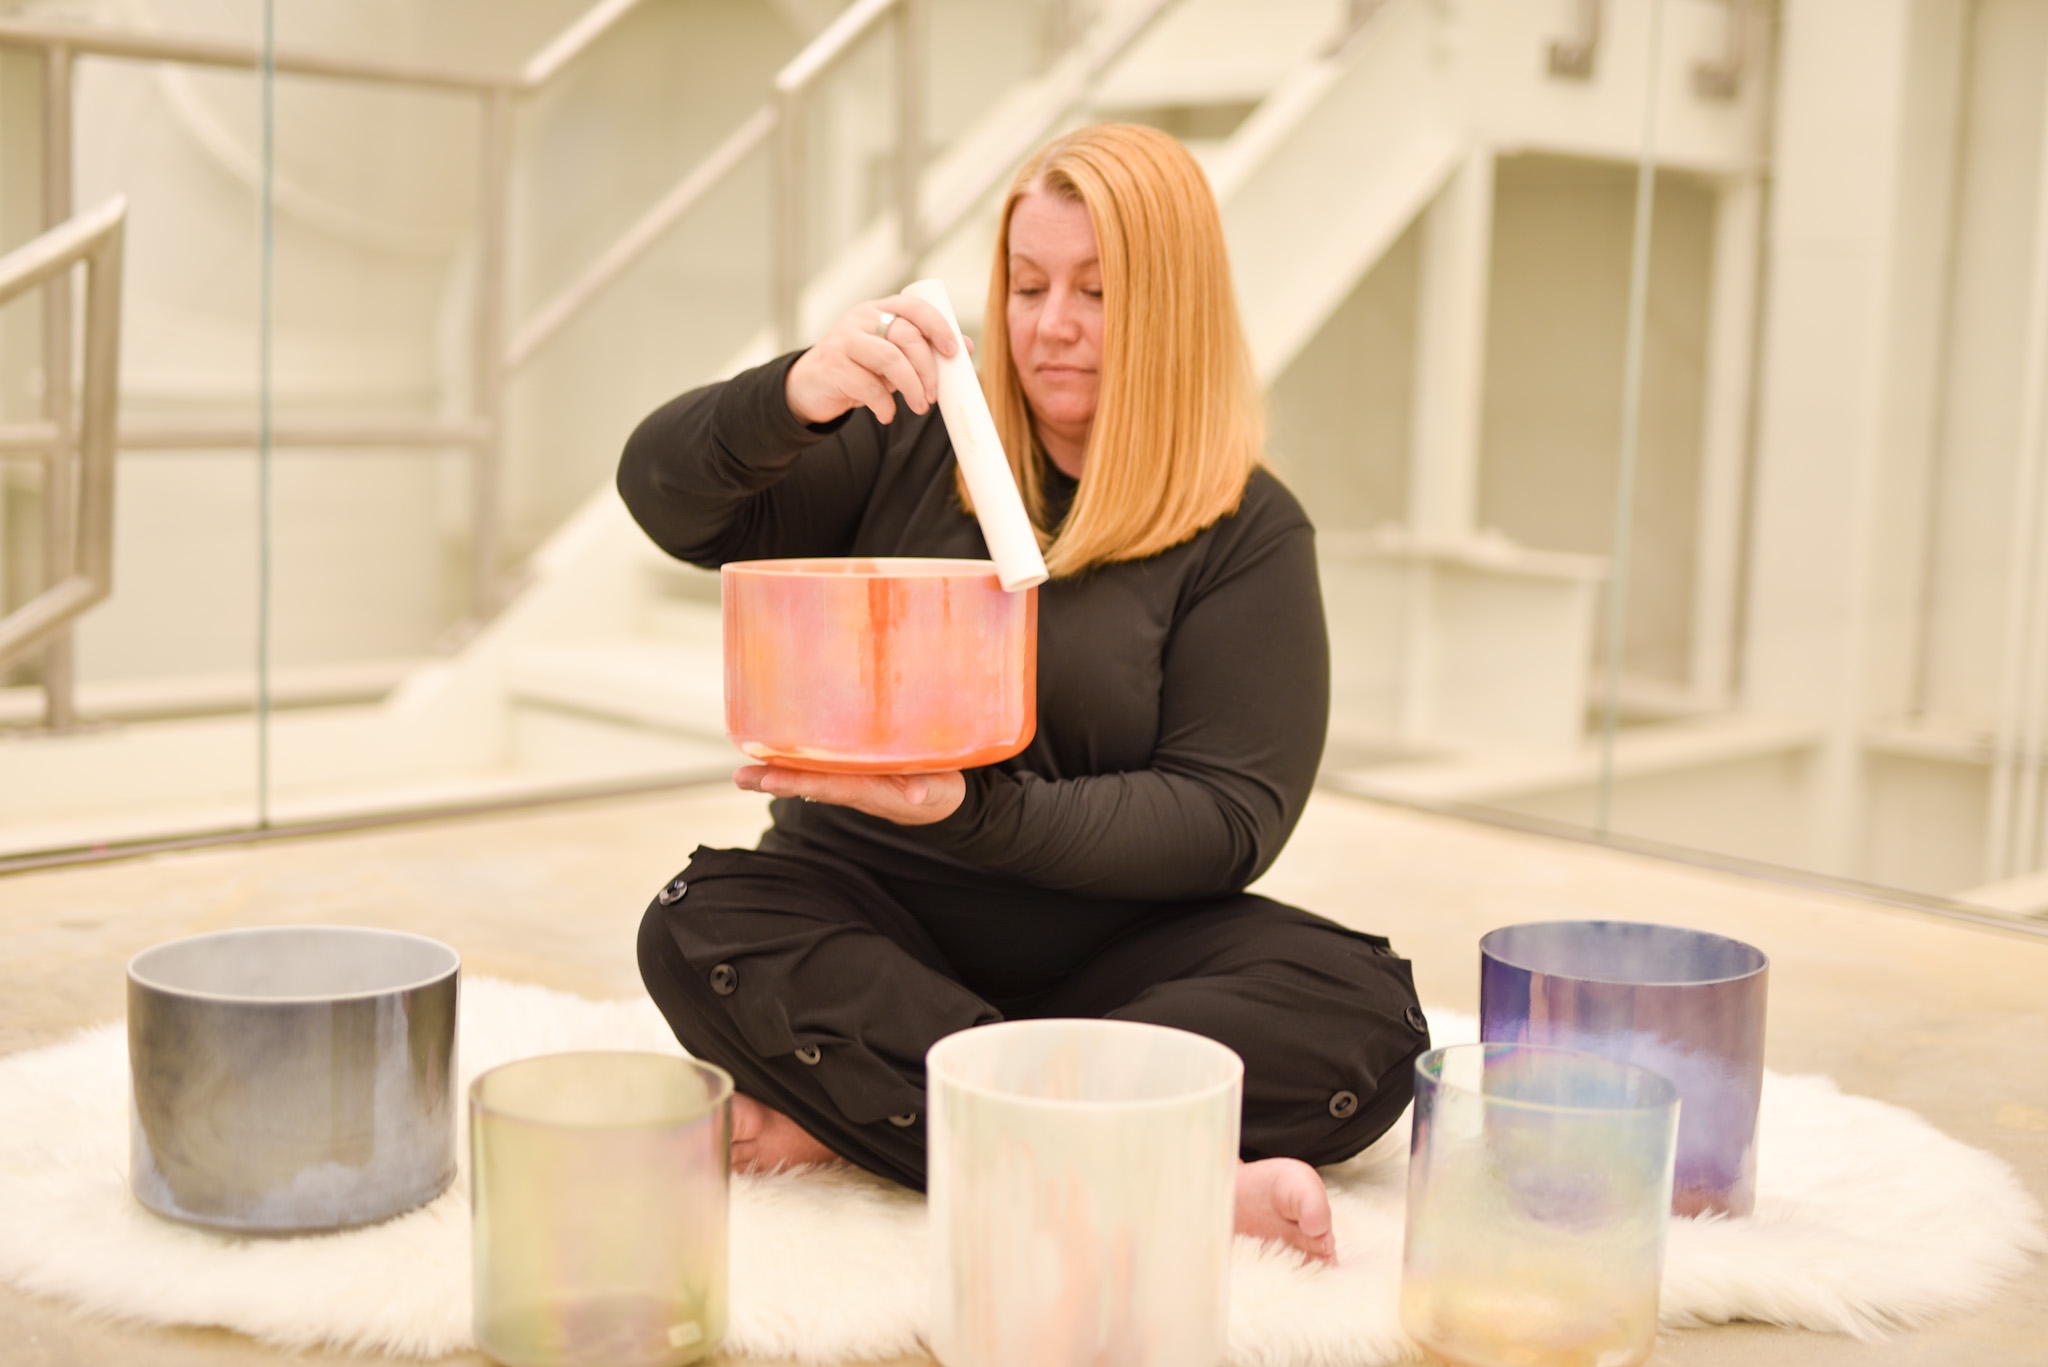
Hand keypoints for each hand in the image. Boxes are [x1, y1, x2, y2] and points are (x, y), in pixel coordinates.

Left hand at [735, 764, 964, 825]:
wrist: (937, 802)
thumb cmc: (940, 792)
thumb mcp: (942, 791)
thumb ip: (930, 789)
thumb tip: (920, 795)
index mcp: (872, 790)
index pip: (832, 785)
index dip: (802, 782)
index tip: (773, 780)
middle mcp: (852, 787)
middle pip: (809, 784)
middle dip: (775, 781)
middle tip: (741, 777)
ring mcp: (848, 780)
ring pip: (806, 777)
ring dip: (772, 775)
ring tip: (739, 774)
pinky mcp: (849, 770)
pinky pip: (815, 767)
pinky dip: (789, 763)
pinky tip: (765, 753)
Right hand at [784, 293, 960, 426]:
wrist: (811, 386)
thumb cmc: (858, 368)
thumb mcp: (891, 355)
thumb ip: (921, 349)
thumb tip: (966, 347)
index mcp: (879, 309)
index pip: (914, 307)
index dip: (938, 326)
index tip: (955, 351)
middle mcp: (861, 318)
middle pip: (906, 335)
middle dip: (928, 368)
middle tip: (934, 395)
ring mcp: (844, 340)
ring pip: (889, 358)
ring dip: (912, 386)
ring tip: (919, 407)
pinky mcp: (832, 366)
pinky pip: (868, 386)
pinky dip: (884, 405)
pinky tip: (887, 414)